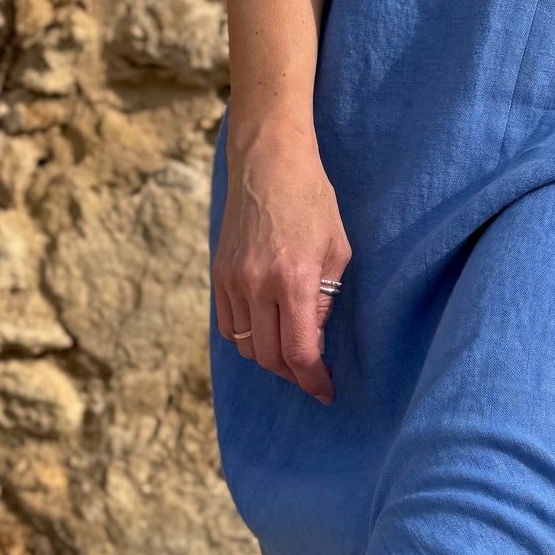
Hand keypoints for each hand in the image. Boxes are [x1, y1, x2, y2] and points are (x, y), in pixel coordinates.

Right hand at [212, 110, 350, 400]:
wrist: (267, 162)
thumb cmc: (312, 200)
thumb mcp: (337, 250)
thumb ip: (326, 299)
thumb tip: (314, 337)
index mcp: (295, 279)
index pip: (300, 352)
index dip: (314, 380)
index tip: (327, 391)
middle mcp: (258, 285)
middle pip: (269, 357)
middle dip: (294, 374)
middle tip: (313, 374)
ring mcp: (232, 280)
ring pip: (245, 345)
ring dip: (269, 359)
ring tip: (292, 354)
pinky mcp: (217, 274)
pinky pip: (228, 325)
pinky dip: (247, 338)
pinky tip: (267, 333)